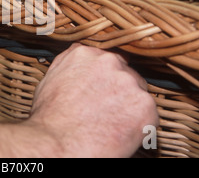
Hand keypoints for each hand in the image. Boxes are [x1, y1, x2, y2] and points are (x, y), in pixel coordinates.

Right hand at [29, 44, 158, 157]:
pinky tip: (119, 132)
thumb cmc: (50, 117)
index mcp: (86, 54)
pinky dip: (139, 125)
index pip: (107, 60)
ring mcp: (128, 82)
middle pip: (125, 74)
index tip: (103, 91)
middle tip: (107, 110)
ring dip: (130, 107)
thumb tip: (77, 54)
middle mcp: (109, 62)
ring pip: (138, 94)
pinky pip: (148, 115)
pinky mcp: (144, 105)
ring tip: (111, 123)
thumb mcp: (50, 78)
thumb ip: (68, 62)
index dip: (106, 79)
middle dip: (120, 91)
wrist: (58, 144)